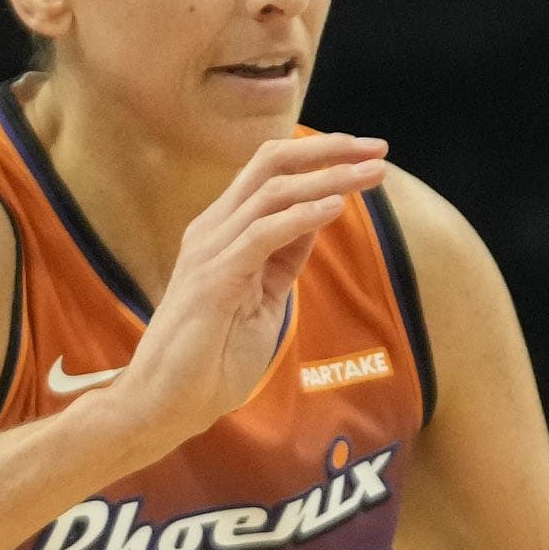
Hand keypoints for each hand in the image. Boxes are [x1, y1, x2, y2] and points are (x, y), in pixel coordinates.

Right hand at [103, 133, 389, 458]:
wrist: (169, 401)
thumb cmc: (212, 356)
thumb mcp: (264, 296)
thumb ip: (284, 256)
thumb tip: (318, 218)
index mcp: (224, 230)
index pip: (272, 171)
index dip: (321, 156)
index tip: (370, 155)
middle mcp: (213, 229)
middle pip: (271, 163)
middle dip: (329, 151)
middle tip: (379, 148)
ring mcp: (210, 250)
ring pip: (272, 191)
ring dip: (328, 179)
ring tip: (371, 174)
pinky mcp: (213, 278)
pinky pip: (262, 233)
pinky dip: (302, 216)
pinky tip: (336, 207)